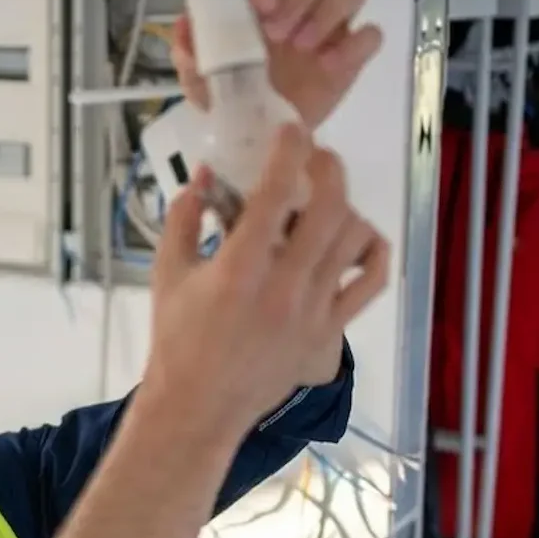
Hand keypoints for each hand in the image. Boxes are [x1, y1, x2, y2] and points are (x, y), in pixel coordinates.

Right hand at [143, 125, 389, 439]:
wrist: (199, 406)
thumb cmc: (177, 339)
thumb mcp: (165, 273)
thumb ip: (184, 217)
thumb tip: (207, 174)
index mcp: (238, 270)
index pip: (274, 193)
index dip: (289, 151)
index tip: (290, 131)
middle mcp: (283, 287)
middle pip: (330, 208)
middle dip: (329, 169)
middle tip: (317, 158)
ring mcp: (313, 312)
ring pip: (355, 240)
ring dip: (346, 208)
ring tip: (328, 202)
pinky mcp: (330, 334)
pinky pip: (370, 283)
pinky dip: (372, 253)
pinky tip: (358, 240)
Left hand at [171, 0, 380, 130]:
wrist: (258, 137)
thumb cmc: (230, 96)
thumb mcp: (200, 78)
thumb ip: (189, 50)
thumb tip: (182, 25)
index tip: (259, 5)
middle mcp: (303, 2)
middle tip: (276, 34)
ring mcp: (332, 26)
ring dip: (328, 12)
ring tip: (303, 49)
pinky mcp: (352, 55)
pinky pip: (371, 34)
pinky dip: (355, 45)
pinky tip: (330, 66)